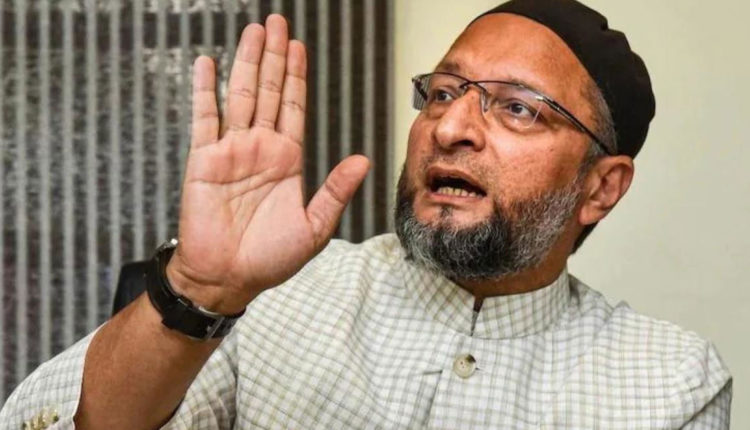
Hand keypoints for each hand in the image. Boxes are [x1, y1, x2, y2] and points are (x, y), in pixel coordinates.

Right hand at [166, 15, 369, 313]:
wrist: (227, 279)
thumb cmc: (270, 259)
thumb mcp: (314, 227)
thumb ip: (336, 191)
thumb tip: (362, 160)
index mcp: (287, 160)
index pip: (294, 107)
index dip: (297, 76)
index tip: (299, 47)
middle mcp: (260, 148)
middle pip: (269, 91)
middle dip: (275, 56)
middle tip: (278, 22)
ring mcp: (231, 151)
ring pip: (241, 95)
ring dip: (247, 62)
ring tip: (254, 31)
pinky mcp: (203, 161)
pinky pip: (204, 118)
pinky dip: (204, 90)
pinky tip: (207, 63)